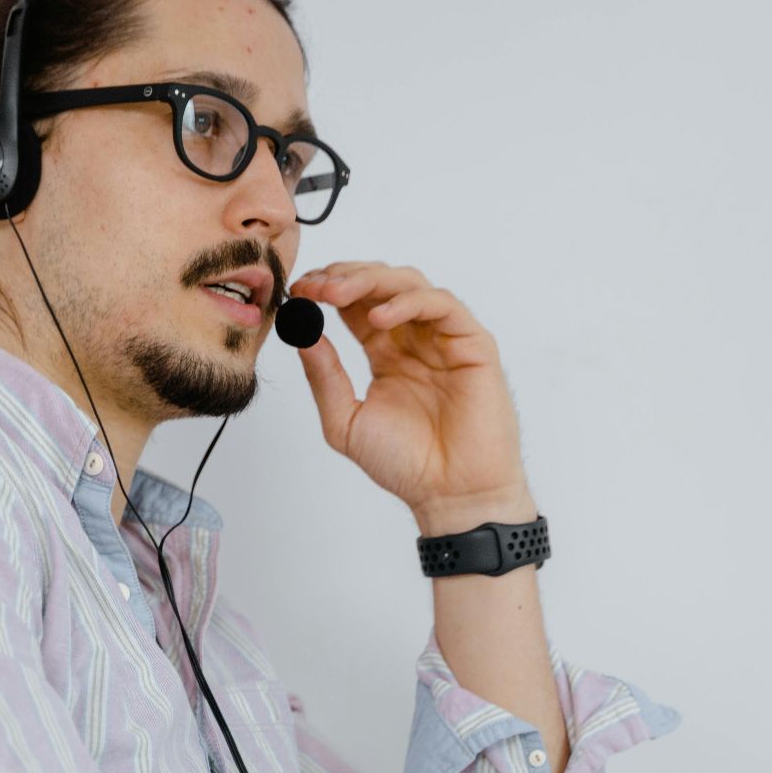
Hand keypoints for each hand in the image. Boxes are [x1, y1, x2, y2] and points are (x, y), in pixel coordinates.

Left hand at [288, 262, 529, 523]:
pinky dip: (409, 302)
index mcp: (386, 352)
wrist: (449, 494)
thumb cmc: (406, 465)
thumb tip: (301, 334)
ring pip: (409, 284)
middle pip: (380, 285)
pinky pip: (442, 305)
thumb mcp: (346, 420)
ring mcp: (444, 338)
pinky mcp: (473, 344)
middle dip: (344, 277)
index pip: (355, 304)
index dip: (326, 290)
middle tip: (314, 287)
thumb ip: (325, 377)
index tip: (298, 291)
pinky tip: (379, 317)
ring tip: (337, 294)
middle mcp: (415, 339)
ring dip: (371, 281)